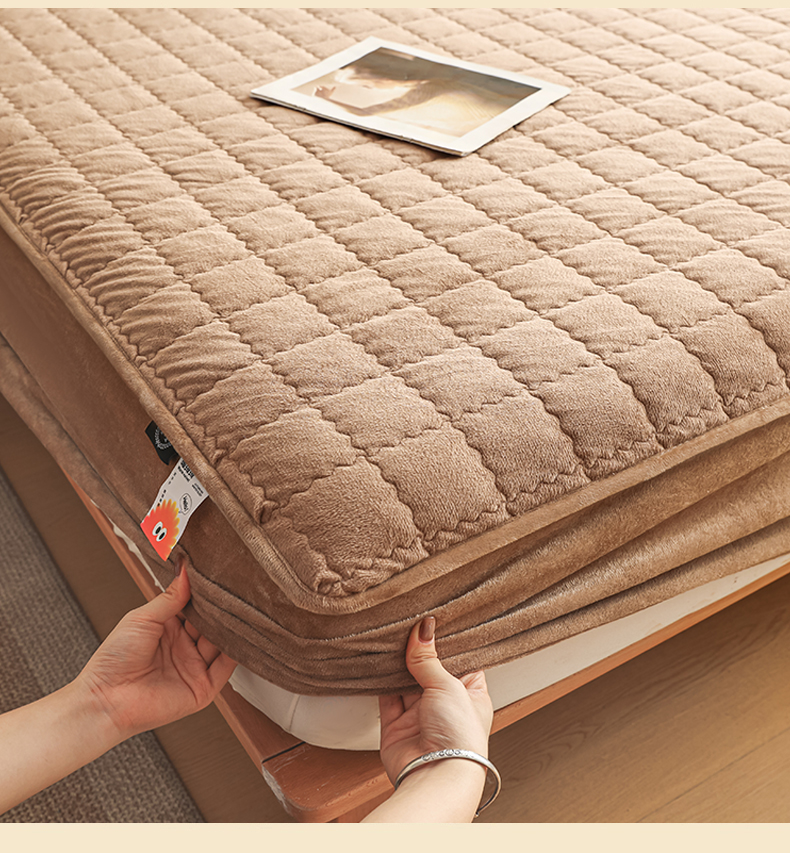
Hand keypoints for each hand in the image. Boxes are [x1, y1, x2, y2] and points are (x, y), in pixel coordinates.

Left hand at [74, 560, 236, 740]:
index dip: (207, 595)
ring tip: (243, 608)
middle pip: (211, 624)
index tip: (220, 575)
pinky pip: (226, 668)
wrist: (105, 699)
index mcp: (169, 628)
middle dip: (222, 609)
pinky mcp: (203, 688)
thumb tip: (186, 570)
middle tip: (237, 590)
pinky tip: (243, 636)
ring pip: (222, 643)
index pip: (196, 607)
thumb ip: (169, 597)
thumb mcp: (142, 618)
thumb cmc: (114, 659)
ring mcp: (194, 667)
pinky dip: (237, 653)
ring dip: (232, 628)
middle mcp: (184, 647)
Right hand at [378, 616, 492, 784]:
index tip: (434, 618)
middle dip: (418, 651)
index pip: (460, 661)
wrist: (435, 775)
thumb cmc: (459, 735)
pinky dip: (381, 681)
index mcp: (470, 694)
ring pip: (405, 682)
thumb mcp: (448, 685)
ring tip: (390, 636)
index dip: (448, 642)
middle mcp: (446, 705)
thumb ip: (430, 657)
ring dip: (398, 664)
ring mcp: (420, 716)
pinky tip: (377, 661)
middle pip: (429, 670)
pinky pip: (387, 698)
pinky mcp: (397, 726)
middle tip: (408, 622)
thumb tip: (423, 628)